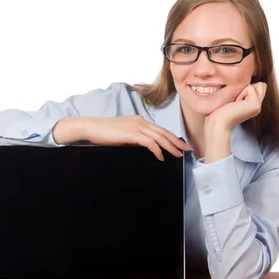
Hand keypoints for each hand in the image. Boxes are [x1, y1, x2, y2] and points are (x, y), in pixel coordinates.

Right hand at [53, 116, 190, 160]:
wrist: (91, 127)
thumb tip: (144, 149)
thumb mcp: (122, 136)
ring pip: (159, 137)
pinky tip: (161, 157)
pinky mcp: (132, 133)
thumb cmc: (104, 133)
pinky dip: (157, 150)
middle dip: (177, 142)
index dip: (172, 137)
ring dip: (170, 147)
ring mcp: (136, 126)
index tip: (180, 145)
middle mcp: (140, 121)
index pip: (159, 129)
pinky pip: (149, 142)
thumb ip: (133, 140)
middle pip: (163, 132)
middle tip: (187, 150)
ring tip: (178, 155)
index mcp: (139, 120)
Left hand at [206, 82, 266, 130]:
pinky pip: (250, 88)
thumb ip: (243, 89)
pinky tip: (235, 104)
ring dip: (242, 90)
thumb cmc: (220, 110)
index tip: (235, 100)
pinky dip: (241, 93)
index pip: (259, 85)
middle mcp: (258, 106)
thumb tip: (251, 78)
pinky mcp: (255, 105)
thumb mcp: (233, 96)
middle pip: (260, 84)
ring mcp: (258, 106)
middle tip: (235, 101)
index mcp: (253, 104)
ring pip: (256, 85)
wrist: (217, 122)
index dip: (246, 87)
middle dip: (246, 87)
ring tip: (234, 102)